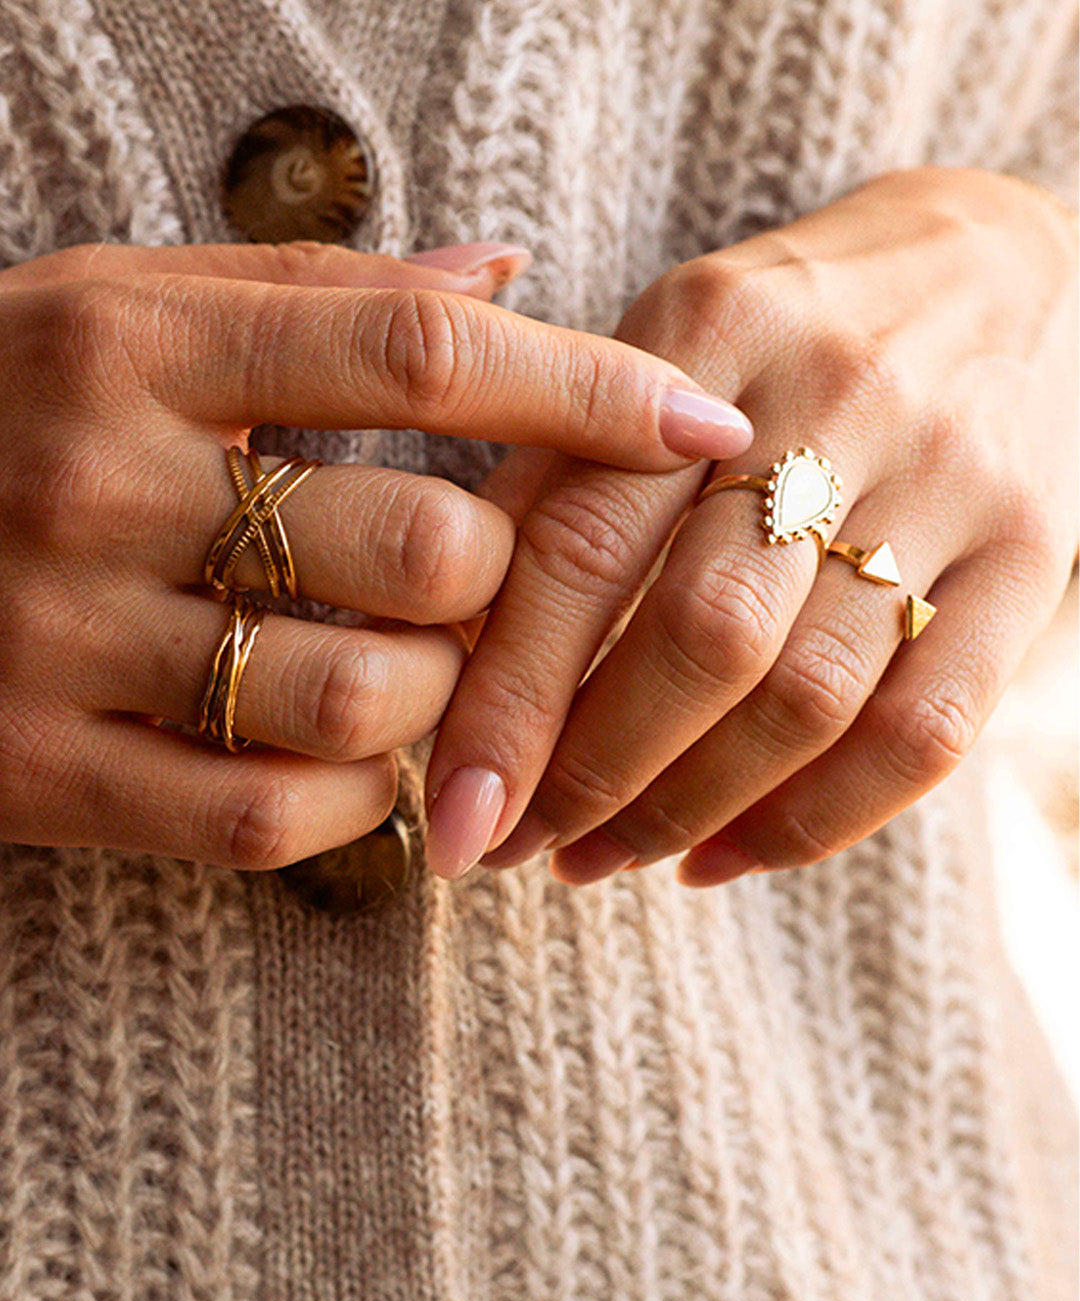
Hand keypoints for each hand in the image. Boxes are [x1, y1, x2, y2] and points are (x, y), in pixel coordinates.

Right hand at [0, 239, 752, 866]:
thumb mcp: (122, 307)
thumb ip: (319, 295)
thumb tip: (507, 273)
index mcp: (131, 343)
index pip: (420, 356)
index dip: (589, 389)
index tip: (703, 421)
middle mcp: (95, 485)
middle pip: (424, 550)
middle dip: (500, 580)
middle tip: (478, 578)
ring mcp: (60, 640)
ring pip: (364, 697)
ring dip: (436, 696)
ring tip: (403, 665)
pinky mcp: (38, 773)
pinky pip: (271, 816)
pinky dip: (356, 799)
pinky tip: (344, 754)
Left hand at [424, 167, 1077, 883]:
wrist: (994, 267)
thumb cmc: (782, 330)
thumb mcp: (654, 352)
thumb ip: (556, 476)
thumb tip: (454, 650)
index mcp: (710, 326)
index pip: (585, 542)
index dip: (507, 697)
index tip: (451, 808)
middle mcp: (839, 395)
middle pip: (704, 632)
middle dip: (593, 772)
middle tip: (517, 845)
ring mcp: (951, 478)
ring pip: (809, 697)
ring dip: (686, 809)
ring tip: (603, 857)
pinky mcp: (1031, 554)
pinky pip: (926, 732)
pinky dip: (813, 823)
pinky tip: (723, 855)